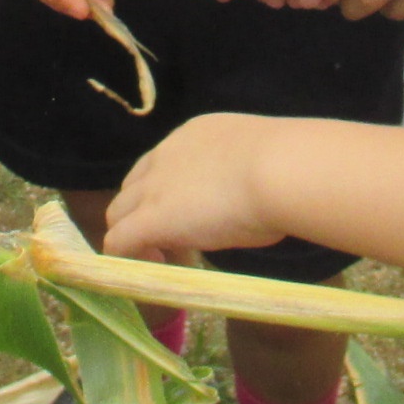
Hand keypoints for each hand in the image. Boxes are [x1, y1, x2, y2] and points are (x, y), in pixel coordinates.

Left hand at [105, 113, 290, 263]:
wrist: (278, 169)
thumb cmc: (286, 165)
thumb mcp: (257, 160)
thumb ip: (241, 175)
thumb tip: (251, 195)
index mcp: (193, 135)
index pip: (162, 163)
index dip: (169, 191)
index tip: (191, 213)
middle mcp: (165, 155)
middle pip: (132, 187)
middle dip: (145, 213)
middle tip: (175, 240)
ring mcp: (153, 188)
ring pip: (118, 213)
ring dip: (134, 235)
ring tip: (163, 258)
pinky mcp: (150, 219)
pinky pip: (118, 241)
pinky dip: (126, 257)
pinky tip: (153, 268)